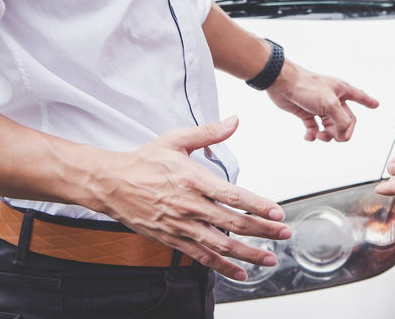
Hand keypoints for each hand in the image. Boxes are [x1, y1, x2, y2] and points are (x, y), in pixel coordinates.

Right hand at [86, 116, 289, 280]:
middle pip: (232, 223)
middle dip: (262, 231)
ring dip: (248, 254)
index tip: (277, 213)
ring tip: (269, 259)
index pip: (232, 195)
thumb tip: (234, 121)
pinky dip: (222, 267)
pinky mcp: (172, 239)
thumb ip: (208, 132)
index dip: (257, 206)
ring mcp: (181, 226)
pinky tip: (240, 273)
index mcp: (193, 179)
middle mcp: (189, 206)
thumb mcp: (176, 139)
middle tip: (283, 234)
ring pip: (220, 245)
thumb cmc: (144, 160)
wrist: (111, 183)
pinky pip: (201, 257)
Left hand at [267, 62, 378, 141]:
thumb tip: (345, 135)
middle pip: (345, 119)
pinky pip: (314, 128)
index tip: (376, 104)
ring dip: (327, 135)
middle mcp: (332, 99)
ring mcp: (319, 106)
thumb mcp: (330, 104)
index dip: (368, 101)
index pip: (359, 97)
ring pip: (330, 126)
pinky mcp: (306, 112)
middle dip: (342, 131)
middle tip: (335, 137)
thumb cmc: (307, 87)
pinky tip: (309, 136)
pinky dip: (313, 135)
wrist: (282, 83)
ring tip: (319, 136)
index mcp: (341, 91)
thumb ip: (342, 120)